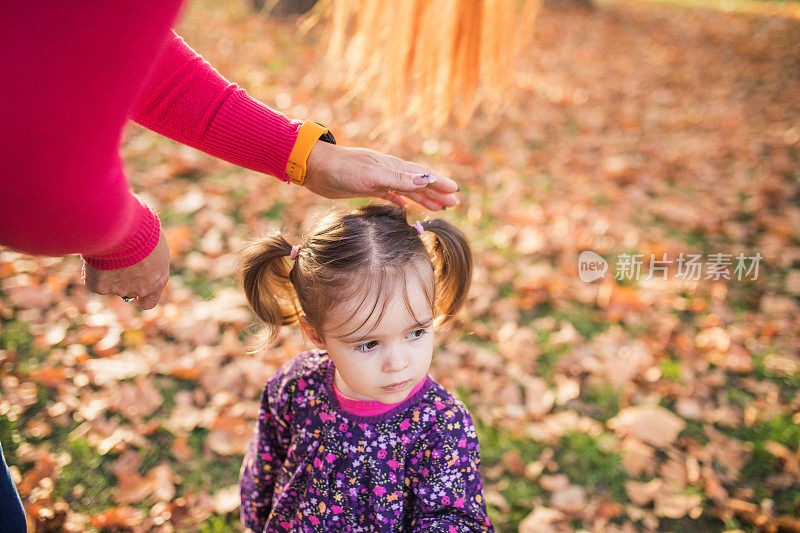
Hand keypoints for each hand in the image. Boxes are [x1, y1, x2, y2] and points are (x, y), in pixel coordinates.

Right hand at [82, 228, 169, 309]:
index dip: (139, 297)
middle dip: (123, 279)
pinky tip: (96, 255)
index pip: (148, 302)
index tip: (133, 289)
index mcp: (158, 280)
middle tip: (116, 260)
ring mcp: (120, 289)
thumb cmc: (142, 229)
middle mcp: (141, 289)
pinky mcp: (100, 286)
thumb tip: (142, 259)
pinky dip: (92, 271)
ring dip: (108, 272)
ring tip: (109, 250)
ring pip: (110, 285)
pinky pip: (93, 281)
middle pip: (127, 292)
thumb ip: (149, 259)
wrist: (123, 228)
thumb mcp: (153, 244)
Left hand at [304, 142, 458, 210]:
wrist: (316, 169)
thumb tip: (426, 179)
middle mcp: (389, 172)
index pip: (423, 175)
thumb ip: (398, 179)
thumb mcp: (372, 175)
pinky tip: (405, 208)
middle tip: (454, 203)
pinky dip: (401, 202)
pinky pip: (390, 196)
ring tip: (437, 207)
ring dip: (423, 198)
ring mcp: (379, 180)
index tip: (455, 191)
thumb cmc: (343, 169)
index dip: (440, 183)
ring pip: (407, 190)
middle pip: (419, 183)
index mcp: (393, 166)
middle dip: (437, 193)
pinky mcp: (367, 188)